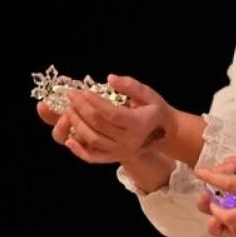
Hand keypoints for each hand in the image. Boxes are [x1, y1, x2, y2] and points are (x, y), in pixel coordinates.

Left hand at [58, 75, 173, 164]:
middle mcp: (128, 140)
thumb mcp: (149, 94)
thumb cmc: (155, 110)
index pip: (111, 114)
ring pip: (93, 140)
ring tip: (70, 110)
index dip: (94, 102)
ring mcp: (121, 151)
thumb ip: (130, 86)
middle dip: (81, 109)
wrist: (166, 133)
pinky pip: (94, 158)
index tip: (83, 91)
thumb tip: (110, 78)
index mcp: (138, 124)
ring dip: (77, 125)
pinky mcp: (115, 157)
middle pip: (99, 126)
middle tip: (71, 96)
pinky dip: (79, 151)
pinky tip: (69, 140)